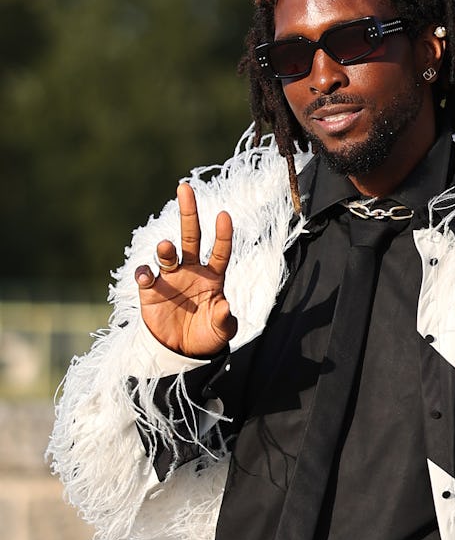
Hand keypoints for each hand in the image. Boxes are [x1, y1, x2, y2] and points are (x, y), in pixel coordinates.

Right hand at [134, 182, 236, 356]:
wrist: (182, 351)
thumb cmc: (207, 336)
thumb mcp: (222, 332)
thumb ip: (225, 320)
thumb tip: (226, 307)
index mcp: (213, 276)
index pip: (221, 251)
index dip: (223, 235)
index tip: (224, 215)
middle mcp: (191, 270)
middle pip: (191, 237)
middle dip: (189, 212)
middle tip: (184, 188)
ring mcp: (170, 278)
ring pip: (167, 255)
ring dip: (166, 249)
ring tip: (166, 246)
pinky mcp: (151, 290)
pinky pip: (145, 277)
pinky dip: (143, 273)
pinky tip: (144, 275)